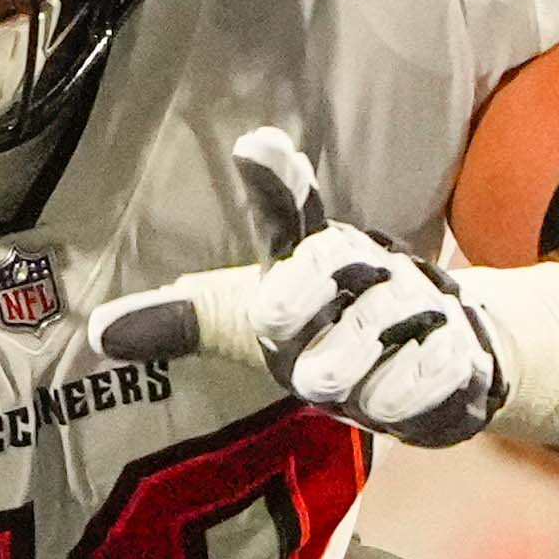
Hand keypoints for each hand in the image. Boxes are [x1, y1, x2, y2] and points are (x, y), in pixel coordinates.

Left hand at [87, 129, 513, 445]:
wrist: (452, 362)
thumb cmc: (333, 331)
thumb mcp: (256, 324)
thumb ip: (187, 321)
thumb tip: (98, 334)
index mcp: (318, 251)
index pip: (292, 212)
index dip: (276, 180)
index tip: (255, 148)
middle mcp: (371, 266)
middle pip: (338, 260)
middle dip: (305, 301)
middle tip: (286, 352)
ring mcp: (422, 306)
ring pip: (388, 321)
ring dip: (356, 361)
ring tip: (329, 386)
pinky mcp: (461, 354)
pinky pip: (436, 370)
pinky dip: (407, 395)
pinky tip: (389, 409)